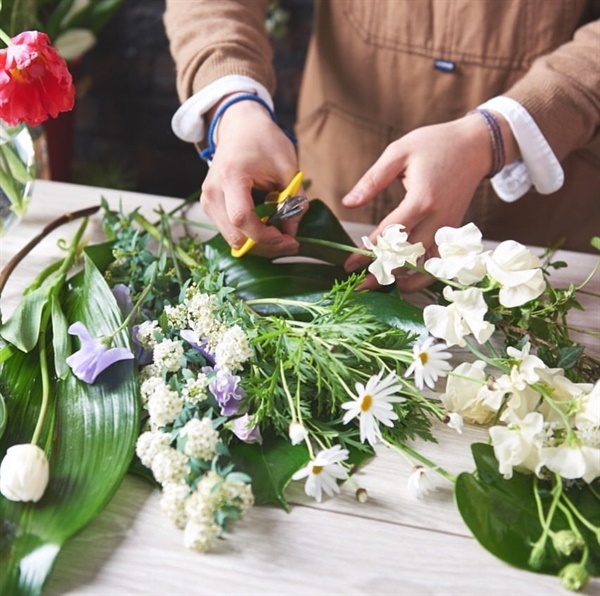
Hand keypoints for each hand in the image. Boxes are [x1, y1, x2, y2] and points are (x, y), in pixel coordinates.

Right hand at [199, 97, 300, 257]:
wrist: (240, 126)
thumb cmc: (264, 141)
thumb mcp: (287, 167)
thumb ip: (293, 200)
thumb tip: (292, 232)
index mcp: (231, 176)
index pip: (242, 218)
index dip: (266, 236)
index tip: (288, 238)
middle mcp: (212, 191)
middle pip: (235, 236)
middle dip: (265, 246)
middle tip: (290, 242)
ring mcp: (207, 200)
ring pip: (232, 239)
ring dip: (258, 244)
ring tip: (281, 235)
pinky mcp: (209, 206)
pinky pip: (229, 232)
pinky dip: (250, 237)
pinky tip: (267, 229)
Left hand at [342, 112, 517, 291]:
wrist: (476, 145)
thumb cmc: (435, 144)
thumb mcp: (398, 153)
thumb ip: (372, 180)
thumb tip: (347, 203)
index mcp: (421, 200)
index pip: (389, 236)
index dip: (366, 253)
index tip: (348, 266)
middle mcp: (437, 220)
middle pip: (407, 258)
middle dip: (381, 273)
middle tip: (359, 286)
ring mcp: (448, 229)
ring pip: (426, 266)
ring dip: (404, 279)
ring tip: (381, 286)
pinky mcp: (453, 232)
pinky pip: (440, 262)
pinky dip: (424, 275)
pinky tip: (405, 281)